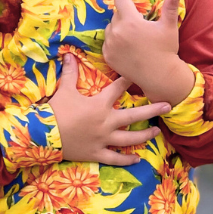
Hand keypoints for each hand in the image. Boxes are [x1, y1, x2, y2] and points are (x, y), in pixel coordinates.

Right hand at [49, 52, 170, 164]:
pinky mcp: (97, 153)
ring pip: (129, 139)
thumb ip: (70, 73)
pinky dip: (126, 159)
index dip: (128, 81)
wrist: (44, 135)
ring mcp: (103, 140)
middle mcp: (106, 122)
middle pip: (134, 116)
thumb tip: (68, 54)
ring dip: (144, 135)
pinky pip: (115, 158)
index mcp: (100, 104)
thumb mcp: (64, 90)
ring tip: (156, 132)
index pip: (118, 89)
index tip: (139, 75)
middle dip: (152, 110)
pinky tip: (137, 158)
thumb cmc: (55, 111)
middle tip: (168, 106)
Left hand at [102, 0, 195, 107]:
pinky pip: (107, 43)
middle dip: (125, 17)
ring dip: (117, 29)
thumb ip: (170, 8)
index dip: (128, 2)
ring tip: (132, 38)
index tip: (135, 9)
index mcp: (130, 21)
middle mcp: (117, 31)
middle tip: (138, 27)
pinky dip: (114, 43)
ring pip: (109, 28)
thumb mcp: (169, 27)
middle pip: (115, 14)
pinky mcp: (107, 56)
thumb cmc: (166, 50)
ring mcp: (110, 44)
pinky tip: (126, 49)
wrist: (159, 76)